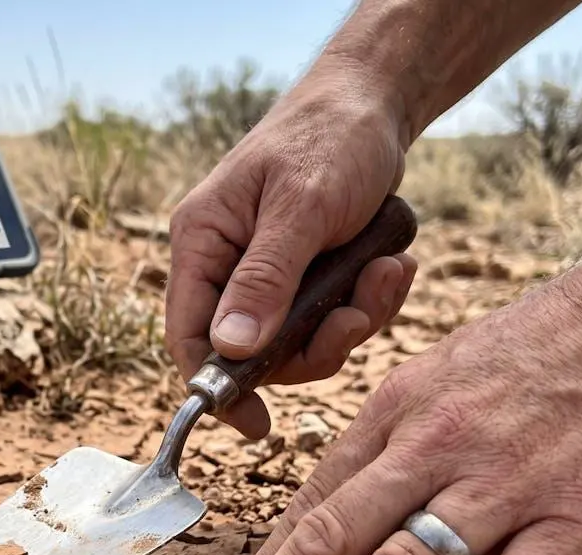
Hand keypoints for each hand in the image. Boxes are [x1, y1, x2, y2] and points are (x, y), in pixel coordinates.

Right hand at [165, 62, 417, 438]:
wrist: (377, 102)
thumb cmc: (329, 138)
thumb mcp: (301, 208)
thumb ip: (265, 280)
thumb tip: (229, 350)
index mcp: (203, 243)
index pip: (189, 337)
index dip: (216, 389)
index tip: (257, 424)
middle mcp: (228, 263)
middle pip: (255, 350)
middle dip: (315, 343)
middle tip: (357, 314)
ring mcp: (270, 272)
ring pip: (303, 339)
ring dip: (352, 318)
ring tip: (387, 273)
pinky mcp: (309, 273)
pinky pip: (334, 316)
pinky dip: (369, 300)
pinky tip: (393, 263)